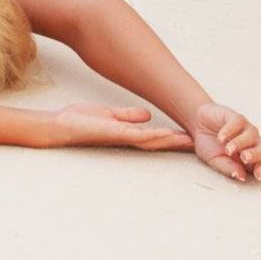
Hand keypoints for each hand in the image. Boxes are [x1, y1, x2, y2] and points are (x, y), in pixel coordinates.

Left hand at [47, 103, 193, 150]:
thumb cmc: (82, 121)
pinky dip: (151, 135)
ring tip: (189, 141)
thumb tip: (148, 115)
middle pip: (157, 142)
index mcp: (127, 133)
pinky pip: (136, 135)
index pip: (155, 137)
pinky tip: (164, 134)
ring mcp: (121, 137)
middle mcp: (127, 138)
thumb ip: (127, 116)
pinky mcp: (113, 133)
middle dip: (177, 143)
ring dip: (169, 141)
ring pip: (151, 141)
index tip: (192, 137)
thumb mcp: (109, 115)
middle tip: (199, 144)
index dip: (173, 138)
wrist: (61, 126)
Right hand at [191, 102, 260, 182]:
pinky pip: (238, 123)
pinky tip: (221, 138)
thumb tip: (240, 177)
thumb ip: (228, 168)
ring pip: (252, 136)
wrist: (197, 124)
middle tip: (244, 158)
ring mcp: (246, 130)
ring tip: (228, 149)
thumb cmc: (210, 144)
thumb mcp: (216, 161)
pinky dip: (230, 131)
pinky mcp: (236, 118)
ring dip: (240, 143)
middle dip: (255, 155)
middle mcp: (252, 145)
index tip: (258, 176)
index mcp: (250, 160)